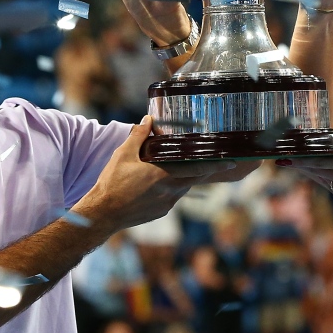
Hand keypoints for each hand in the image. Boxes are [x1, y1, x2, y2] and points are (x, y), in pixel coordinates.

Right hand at [77, 116, 239, 231]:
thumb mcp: (123, 154)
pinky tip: (162, 184)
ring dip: (185, 178)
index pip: (197, 168)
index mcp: (163, 174)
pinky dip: (172, 189)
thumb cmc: (112, 183)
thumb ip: (138, 136)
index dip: (215, 164)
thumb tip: (148, 120)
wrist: (103, 213)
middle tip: (217, 161)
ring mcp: (167, 203)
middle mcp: (170, 190)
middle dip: (206, 170)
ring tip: (182, 168)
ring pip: (183, 187)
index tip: (230, 160)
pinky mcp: (161, 212)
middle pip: (195, 178)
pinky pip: (172, 197)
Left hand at [277, 144, 332, 218]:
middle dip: (297, 165)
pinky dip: (322, 179)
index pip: (320, 160)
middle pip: (315, 170)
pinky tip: (317, 176)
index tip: (288, 154)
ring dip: (307, 172)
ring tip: (293, 165)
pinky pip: (330, 187)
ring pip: (320, 179)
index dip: (302, 158)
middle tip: (281, 160)